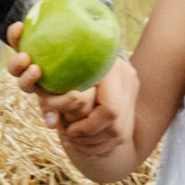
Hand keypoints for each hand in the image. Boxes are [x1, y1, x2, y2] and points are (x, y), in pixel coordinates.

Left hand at [15, 44, 139, 159]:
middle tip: (68, 139)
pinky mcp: (131, 102)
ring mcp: (132, 92)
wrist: (87, 39)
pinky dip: (101, 145)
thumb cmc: (61, 56)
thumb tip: (52, 123)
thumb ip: (53, 97)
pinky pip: (122, 135)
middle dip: (89, 139)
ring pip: (121, 135)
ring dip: (94, 145)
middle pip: (117, 128)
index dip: (88, 126)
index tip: (68, 129)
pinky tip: (83, 144)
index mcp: (113, 69)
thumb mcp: (55, 72)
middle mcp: (128, 80)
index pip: (110, 110)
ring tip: (72, 143)